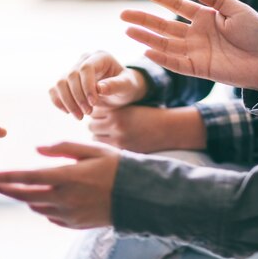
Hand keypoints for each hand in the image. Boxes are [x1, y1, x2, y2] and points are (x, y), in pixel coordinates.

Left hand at [0, 142, 119, 228]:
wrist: (141, 196)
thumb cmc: (117, 166)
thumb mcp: (91, 149)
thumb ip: (62, 147)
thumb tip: (36, 149)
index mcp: (66, 177)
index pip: (26, 178)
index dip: (5, 178)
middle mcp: (64, 199)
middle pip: (24, 196)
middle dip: (4, 190)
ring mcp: (69, 214)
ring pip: (36, 206)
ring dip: (24, 197)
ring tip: (16, 188)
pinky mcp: (75, 224)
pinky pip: (50, 215)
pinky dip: (42, 206)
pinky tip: (43, 198)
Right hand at [49, 51, 148, 119]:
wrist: (121, 91)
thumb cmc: (127, 87)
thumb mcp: (127, 86)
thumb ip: (116, 85)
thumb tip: (99, 88)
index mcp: (101, 57)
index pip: (86, 68)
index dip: (87, 86)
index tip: (93, 103)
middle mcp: (85, 60)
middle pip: (71, 76)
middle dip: (77, 97)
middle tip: (88, 113)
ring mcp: (73, 69)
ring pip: (60, 83)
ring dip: (67, 102)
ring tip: (80, 116)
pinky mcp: (67, 81)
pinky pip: (54, 90)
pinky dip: (58, 102)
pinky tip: (69, 112)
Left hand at [89, 105, 205, 152]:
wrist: (167, 129)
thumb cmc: (147, 116)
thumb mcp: (129, 108)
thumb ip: (111, 111)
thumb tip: (90, 116)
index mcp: (117, 110)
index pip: (94, 111)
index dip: (97, 113)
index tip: (103, 115)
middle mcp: (116, 124)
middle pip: (91, 125)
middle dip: (96, 126)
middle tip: (104, 127)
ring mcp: (118, 139)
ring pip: (95, 139)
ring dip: (99, 137)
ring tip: (109, 136)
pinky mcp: (122, 150)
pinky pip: (104, 148)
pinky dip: (105, 146)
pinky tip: (114, 143)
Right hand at [120, 0, 257, 91]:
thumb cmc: (257, 33)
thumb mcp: (238, 10)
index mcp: (204, 17)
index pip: (176, 6)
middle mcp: (195, 34)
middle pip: (163, 26)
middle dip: (143, 20)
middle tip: (122, 15)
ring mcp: (195, 52)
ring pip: (165, 44)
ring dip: (146, 38)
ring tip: (127, 31)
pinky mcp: (198, 69)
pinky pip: (176, 63)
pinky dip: (162, 58)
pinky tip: (147, 51)